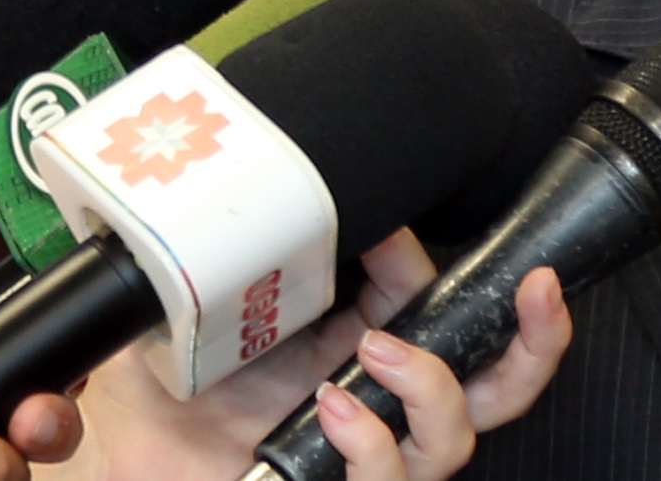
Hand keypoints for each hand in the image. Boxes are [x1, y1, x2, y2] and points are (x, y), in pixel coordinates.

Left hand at [46, 231, 570, 480]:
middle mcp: (383, 410)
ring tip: (378, 353)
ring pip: (455, 444)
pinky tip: (335, 411)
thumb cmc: (171, 380)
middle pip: (501, 392)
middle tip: (538, 292)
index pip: (469, 323)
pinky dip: (371, 444)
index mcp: (376, 352)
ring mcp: (360, 461)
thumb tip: (357, 205)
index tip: (515, 263)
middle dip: (540, 343)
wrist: (120, 447)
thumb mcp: (232, 290)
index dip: (507, 296)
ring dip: (432, 390)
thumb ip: (296, 247)